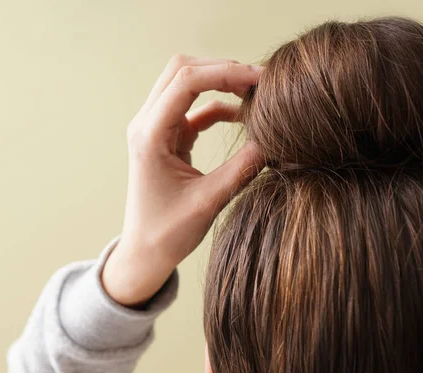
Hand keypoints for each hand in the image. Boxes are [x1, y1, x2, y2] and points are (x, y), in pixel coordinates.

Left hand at [102, 55, 264, 305]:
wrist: (145, 252)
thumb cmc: (167, 233)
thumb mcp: (210, 201)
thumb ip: (243, 167)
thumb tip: (277, 138)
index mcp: (149, 135)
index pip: (185, 81)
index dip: (226, 72)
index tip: (262, 79)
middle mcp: (147, 124)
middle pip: (182, 70)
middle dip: (222, 69)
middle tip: (261, 81)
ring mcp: (156, 128)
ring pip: (187, 84)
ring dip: (221, 82)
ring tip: (257, 93)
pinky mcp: (168, 137)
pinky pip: (194, 109)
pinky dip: (220, 106)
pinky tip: (244, 115)